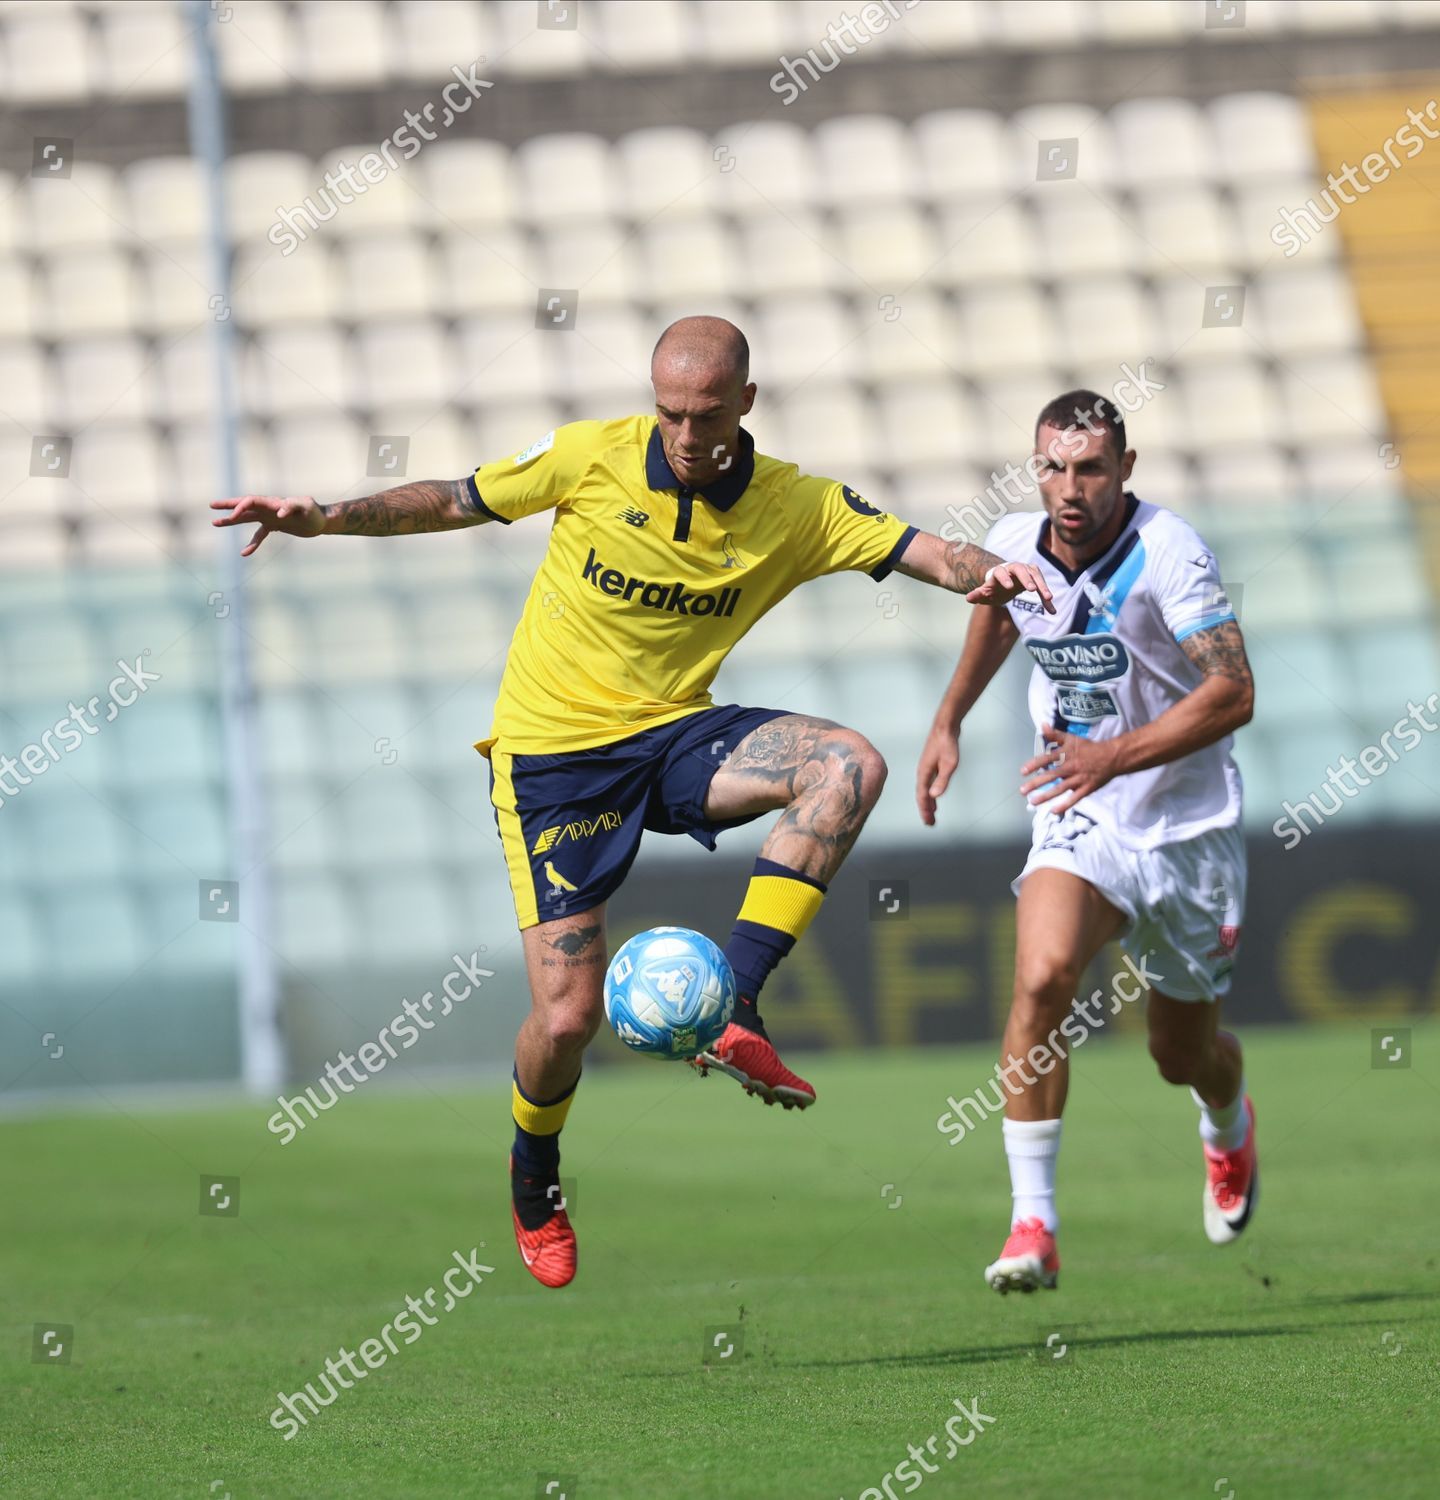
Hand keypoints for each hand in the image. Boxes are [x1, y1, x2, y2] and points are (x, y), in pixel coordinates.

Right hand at [210, 494, 324, 554]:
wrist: (322, 520)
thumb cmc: (315, 511)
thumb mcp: (307, 506)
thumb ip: (294, 505)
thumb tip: (280, 512)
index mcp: (273, 502)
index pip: (252, 500)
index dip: (241, 506)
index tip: (234, 516)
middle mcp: (268, 508)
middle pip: (244, 505)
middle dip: (228, 505)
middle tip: (212, 506)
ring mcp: (270, 517)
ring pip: (246, 518)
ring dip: (232, 520)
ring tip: (215, 523)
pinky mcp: (274, 526)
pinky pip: (259, 534)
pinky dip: (252, 543)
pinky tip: (244, 553)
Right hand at [916, 725, 958, 826]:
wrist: (945, 726)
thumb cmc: (947, 743)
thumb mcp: (949, 764)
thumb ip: (942, 780)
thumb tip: (934, 796)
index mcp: (924, 773)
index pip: (922, 796)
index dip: (925, 810)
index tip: (928, 822)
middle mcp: (923, 772)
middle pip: (922, 795)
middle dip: (925, 810)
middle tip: (930, 824)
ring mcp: (927, 768)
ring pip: (925, 790)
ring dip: (928, 803)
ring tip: (932, 814)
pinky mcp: (932, 765)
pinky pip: (929, 784)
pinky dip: (931, 793)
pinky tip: (935, 797)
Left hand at [966, 561, 1054, 613]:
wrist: (1004, 584)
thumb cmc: (993, 588)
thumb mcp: (984, 593)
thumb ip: (977, 595)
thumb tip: (968, 597)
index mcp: (999, 572)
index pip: (1000, 572)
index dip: (1005, 578)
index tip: (1009, 586)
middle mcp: (1014, 568)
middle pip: (1021, 570)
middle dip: (1027, 578)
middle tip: (1032, 589)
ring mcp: (1026, 571)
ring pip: (1035, 575)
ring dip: (1042, 585)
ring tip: (1048, 598)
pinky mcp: (1035, 577)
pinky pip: (1042, 586)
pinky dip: (1046, 598)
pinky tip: (1052, 611)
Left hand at [1019, 724, 1120, 813]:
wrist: (1112, 757)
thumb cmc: (1089, 748)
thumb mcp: (1072, 738)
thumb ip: (1055, 734)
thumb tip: (1042, 726)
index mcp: (1066, 754)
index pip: (1048, 758)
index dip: (1035, 764)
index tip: (1023, 771)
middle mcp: (1071, 766)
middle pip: (1052, 775)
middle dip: (1036, 783)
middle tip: (1023, 790)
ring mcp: (1079, 778)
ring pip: (1061, 788)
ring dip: (1046, 796)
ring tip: (1033, 801)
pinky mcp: (1087, 788)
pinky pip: (1075, 798)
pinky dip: (1065, 804)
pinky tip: (1054, 810)